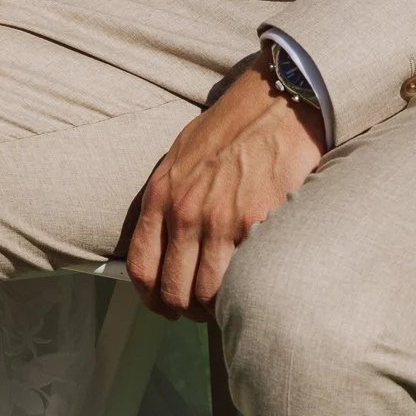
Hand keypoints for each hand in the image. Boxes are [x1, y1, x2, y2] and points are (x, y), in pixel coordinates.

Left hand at [127, 56, 328, 319]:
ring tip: (230, 301)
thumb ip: (168, 200)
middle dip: (187, 309)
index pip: (142, 267)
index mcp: (161, 195)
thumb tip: (162, 243)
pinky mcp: (257, 224)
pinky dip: (248, 290)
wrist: (274, 104)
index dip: (151, 299)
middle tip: (202, 311)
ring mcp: (220, 220)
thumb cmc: (229, 130)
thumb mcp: (180, 159)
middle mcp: (185, 212)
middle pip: (175, 290)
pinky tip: (255, 284)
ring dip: (219, 307)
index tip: (164, 307)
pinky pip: (246, 278)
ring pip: (210, 293)